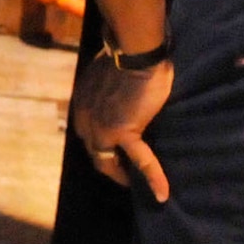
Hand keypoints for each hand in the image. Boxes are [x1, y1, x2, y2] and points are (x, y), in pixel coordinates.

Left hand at [71, 53, 173, 201]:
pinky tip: (162, 193)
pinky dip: (152, 177)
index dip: (97, 142)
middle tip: (121, 171)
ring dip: (120, 174)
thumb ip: (106, 87)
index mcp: (82, 102)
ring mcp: (102, 128)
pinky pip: (140, 161)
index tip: (111, 148)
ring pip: (107, 160)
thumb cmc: (126, 54)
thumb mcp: (106, 72)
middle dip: (105, 162)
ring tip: (133, 184)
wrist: (134, 51)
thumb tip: (117, 88)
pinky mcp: (123, 133)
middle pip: (93, 149)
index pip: (86, 130)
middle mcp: (85, 118)